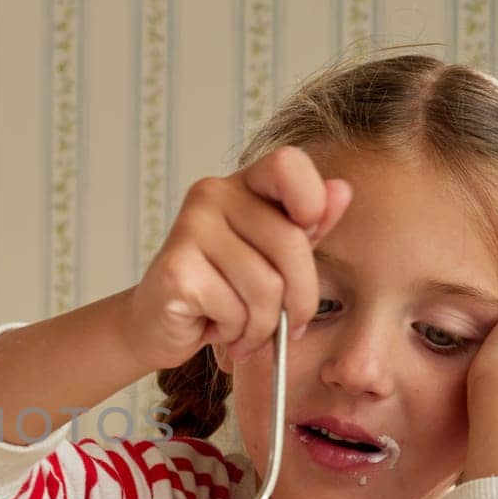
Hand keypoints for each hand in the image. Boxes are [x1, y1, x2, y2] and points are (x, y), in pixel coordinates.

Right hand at [125, 146, 351, 370]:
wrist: (156, 325)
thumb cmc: (219, 291)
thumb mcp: (272, 257)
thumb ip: (306, 226)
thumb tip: (342, 191)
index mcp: (241, 185)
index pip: (289, 165)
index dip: (311, 202)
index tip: (307, 238)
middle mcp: (211, 195)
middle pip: (291, 243)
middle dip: (300, 300)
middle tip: (288, 326)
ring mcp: (189, 229)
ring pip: (266, 286)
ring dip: (263, 326)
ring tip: (246, 331)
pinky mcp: (176, 270)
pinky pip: (235, 310)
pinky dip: (235, 333)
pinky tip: (217, 330)